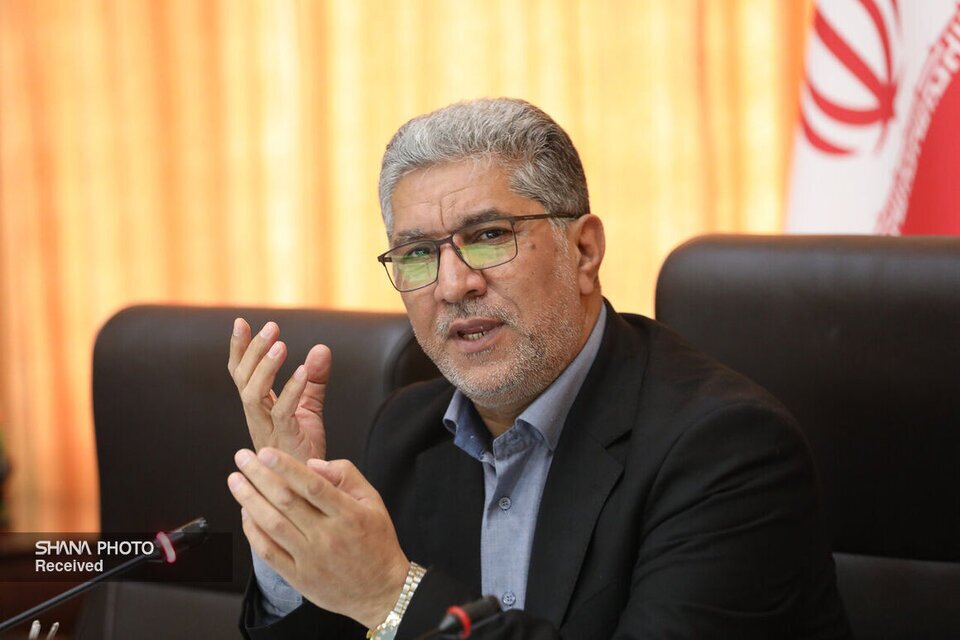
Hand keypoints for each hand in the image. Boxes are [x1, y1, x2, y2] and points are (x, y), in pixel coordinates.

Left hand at [227, 447, 409, 627]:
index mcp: (349, 515)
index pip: (312, 486)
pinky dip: (253, 531)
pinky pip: (268, 552)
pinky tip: (245, 512)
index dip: (286, 467)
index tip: (265, 452)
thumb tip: (312, 464)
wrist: (380, 591)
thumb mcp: (374, 501)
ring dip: (249, 500)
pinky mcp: (298, 577)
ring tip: (236, 481)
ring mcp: (310, 558)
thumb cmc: (376, 542)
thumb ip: (346, 476)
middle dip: (259, 476)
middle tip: (242, 458)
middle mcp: (328, 536)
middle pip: (286, 501)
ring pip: (272, 525)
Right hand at [228, 318, 329, 462]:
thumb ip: (313, 380)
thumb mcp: (308, 408)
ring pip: (253, 395)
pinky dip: (292, 390)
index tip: (241, 322)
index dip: (239, 349)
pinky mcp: (285, 440)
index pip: (241, 374)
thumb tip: (321, 348)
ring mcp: (268, 429)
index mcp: (257, 408)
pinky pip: (283, 412)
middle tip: (270, 326)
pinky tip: (305, 372)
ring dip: (266, 368)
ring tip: (280, 345)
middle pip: (244, 380)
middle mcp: (256, 417)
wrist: (307, 487)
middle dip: (253, 351)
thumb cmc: (302, 449)